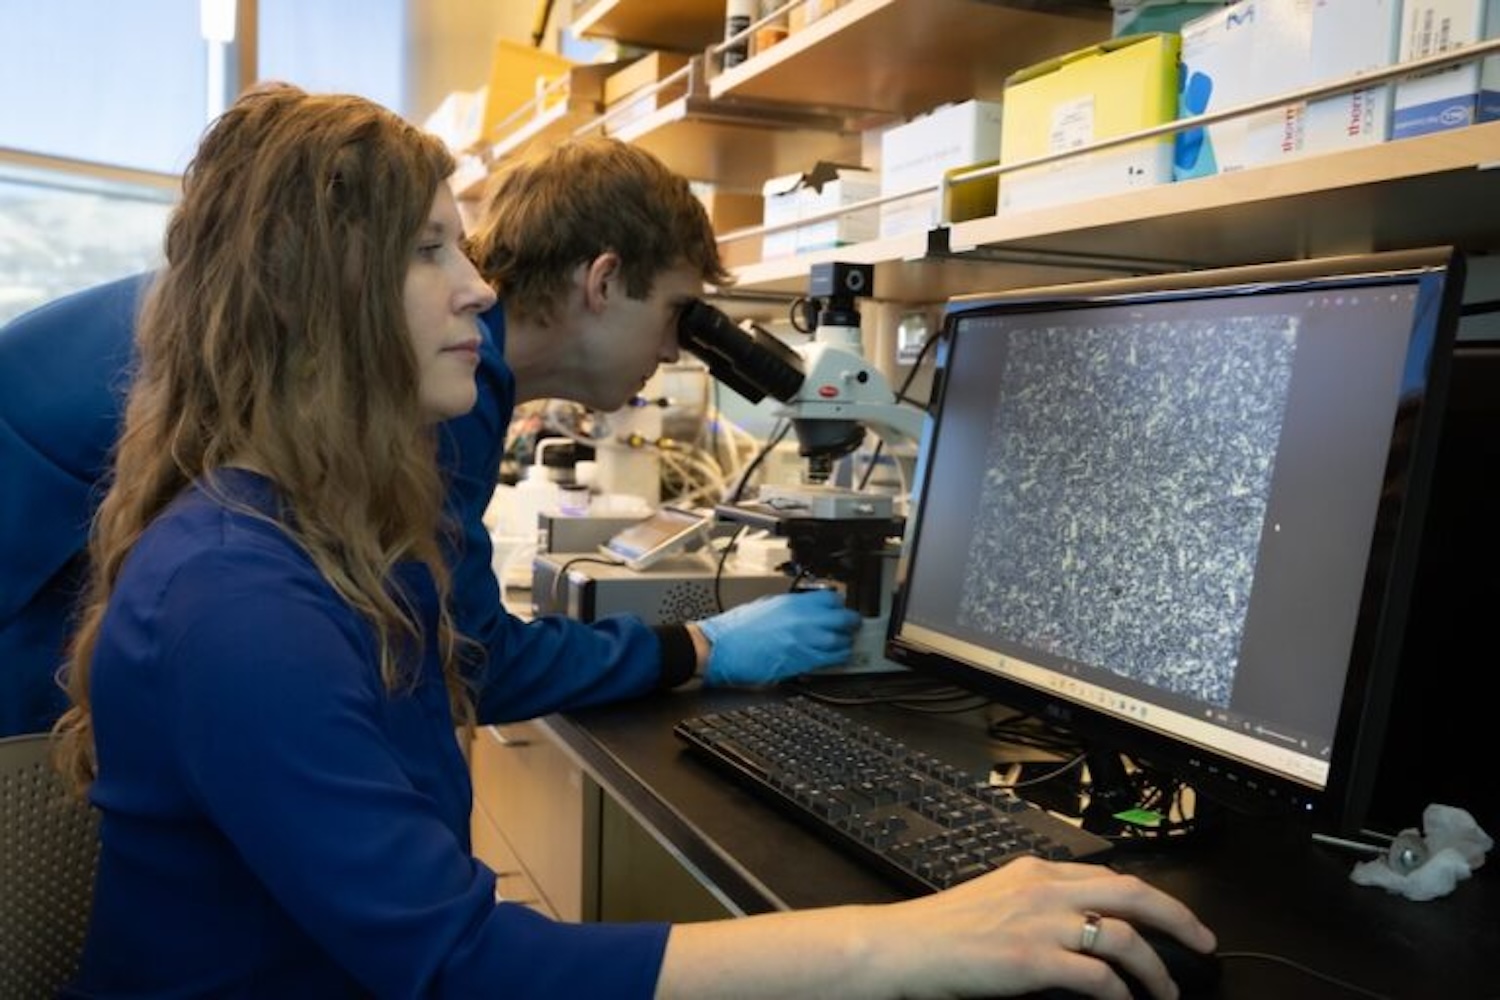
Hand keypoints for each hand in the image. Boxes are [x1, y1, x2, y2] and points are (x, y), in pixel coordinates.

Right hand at [698, 589, 861, 686]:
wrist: (721, 648)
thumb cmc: (736, 629)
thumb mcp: (768, 606)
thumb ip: (792, 607)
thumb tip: (809, 609)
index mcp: (793, 603)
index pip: (832, 599)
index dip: (839, 605)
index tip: (839, 610)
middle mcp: (802, 621)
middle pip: (843, 620)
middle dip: (850, 624)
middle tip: (851, 626)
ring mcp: (803, 643)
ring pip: (840, 642)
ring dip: (845, 643)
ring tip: (844, 644)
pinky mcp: (799, 663)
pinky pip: (829, 661)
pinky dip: (836, 659)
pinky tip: (835, 658)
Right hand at [873, 856, 1216, 999]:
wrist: (901, 947)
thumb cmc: (940, 933)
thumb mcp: (995, 901)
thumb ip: (1038, 905)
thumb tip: (1080, 929)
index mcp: (1035, 871)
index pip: (1110, 876)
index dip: (1152, 898)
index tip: (1174, 919)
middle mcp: (1044, 890)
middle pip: (1133, 894)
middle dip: (1178, 919)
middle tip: (1203, 944)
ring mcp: (1040, 923)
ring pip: (1123, 937)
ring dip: (1155, 970)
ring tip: (1166, 993)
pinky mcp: (1032, 960)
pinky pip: (1097, 977)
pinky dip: (1120, 993)